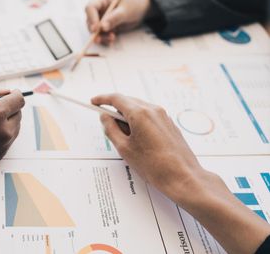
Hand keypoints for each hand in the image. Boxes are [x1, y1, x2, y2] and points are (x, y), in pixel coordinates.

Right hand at [0, 86, 24, 188]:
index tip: (11, 94)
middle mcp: (4, 129)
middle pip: (19, 113)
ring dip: (7, 121)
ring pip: (15, 126)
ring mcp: (4, 144)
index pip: (19, 100)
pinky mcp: (3, 154)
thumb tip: (8, 91)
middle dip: (9, 108)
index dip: (15, 95)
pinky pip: (9, 138)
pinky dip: (2, 134)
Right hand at [85, 0, 150, 45]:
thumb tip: (103, 27)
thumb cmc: (134, 3)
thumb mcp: (126, 9)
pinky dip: (106, 40)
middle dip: (95, 31)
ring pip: (96, 31)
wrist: (143, 8)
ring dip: (101, 37)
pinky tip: (112, 41)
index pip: (90, 8)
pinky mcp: (107, 28)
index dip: (91, 18)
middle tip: (99, 38)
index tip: (95, 28)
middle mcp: (99, 10)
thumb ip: (114, 18)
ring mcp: (102, 20)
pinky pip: (103, 35)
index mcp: (101, 0)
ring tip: (111, 39)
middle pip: (90, 21)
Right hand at [92, 94, 269, 253]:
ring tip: (121, 135)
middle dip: (114, 109)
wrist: (182, 177)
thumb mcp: (124, 148)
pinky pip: (149, 116)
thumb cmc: (154, 166)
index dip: (103, 99)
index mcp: (140, 113)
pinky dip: (138, 121)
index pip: (116, 98)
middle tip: (104, 120)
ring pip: (139, 108)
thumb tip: (105, 117)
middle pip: (128, 101)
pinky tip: (135, 137)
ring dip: (127, 116)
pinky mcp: (169, 124)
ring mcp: (163, 116)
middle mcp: (153, 110)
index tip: (94, 102)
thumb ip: (111, 129)